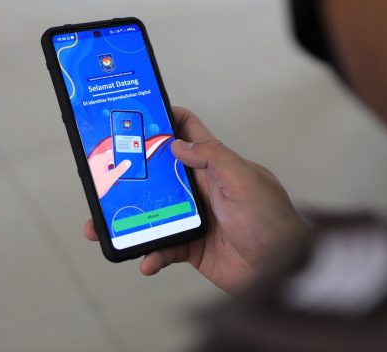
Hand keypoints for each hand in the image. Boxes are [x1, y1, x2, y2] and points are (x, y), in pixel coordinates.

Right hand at [84, 107, 305, 292]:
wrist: (283, 271)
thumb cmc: (273, 221)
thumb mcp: (245, 181)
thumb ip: (213, 157)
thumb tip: (176, 143)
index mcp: (216, 164)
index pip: (187, 132)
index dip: (165, 119)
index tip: (136, 115)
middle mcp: (201, 187)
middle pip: (159, 173)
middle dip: (132, 173)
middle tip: (103, 174)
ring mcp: (194, 217)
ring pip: (152, 211)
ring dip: (128, 218)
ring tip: (103, 227)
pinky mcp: (191, 246)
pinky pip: (163, 247)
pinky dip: (151, 254)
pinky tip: (146, 260)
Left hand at [88, 139, 130, 198]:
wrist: (88, 193)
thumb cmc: (95, 186)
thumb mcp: (111, 178)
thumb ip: (120, 169)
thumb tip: (127, 163)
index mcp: (99, 159)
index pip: (113, 153)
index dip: (121, 157)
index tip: (126, 161)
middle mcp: (95, 160)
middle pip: (110, 158)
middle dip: (117, 163)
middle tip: (122, 169)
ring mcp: (93, 164)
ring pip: (107, 163)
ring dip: (112, 167)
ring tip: (116, 174)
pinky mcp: (93, 169)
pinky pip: (103, 166)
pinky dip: (108, 170)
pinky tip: (110, 176)